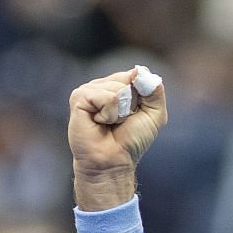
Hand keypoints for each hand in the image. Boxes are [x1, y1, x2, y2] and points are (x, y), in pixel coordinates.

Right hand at [68, 65, 167, 198]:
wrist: (113, 161)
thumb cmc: (131, 141)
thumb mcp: (154, 115)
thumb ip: (154, 90)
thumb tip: (141, 70)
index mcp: (117, 86)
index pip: (136, 75)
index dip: (142, 96)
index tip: (134, 114)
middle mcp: (102, 85)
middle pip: (128, 80)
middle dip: (131, 104)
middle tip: (121, 121)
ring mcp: (88, 90)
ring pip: (117, 88)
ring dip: (120, 111)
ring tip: (109, 123)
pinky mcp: (78, 98)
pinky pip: (105, 96)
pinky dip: (109, 113)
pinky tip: (100, 122)